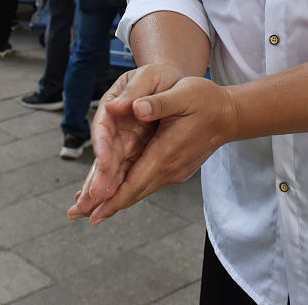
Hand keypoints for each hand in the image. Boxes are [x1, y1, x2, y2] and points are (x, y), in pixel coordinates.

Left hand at [69, 65, 235, 224]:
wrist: (229, 115)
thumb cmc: (206, 100)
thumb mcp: (183, 93)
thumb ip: (159, 103)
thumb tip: (135, 108)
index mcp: (167, 151)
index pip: (135, 181)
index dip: (112, 197)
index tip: (93, 211)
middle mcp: (170, 168)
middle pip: (133, 192)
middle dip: (106, 204)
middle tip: (78, 215)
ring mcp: (174, 171)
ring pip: (140, 190)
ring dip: (116, 201)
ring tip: (92, 210)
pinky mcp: (175, 168)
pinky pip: (147, 183)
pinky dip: (129, 190)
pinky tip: (117, 193)